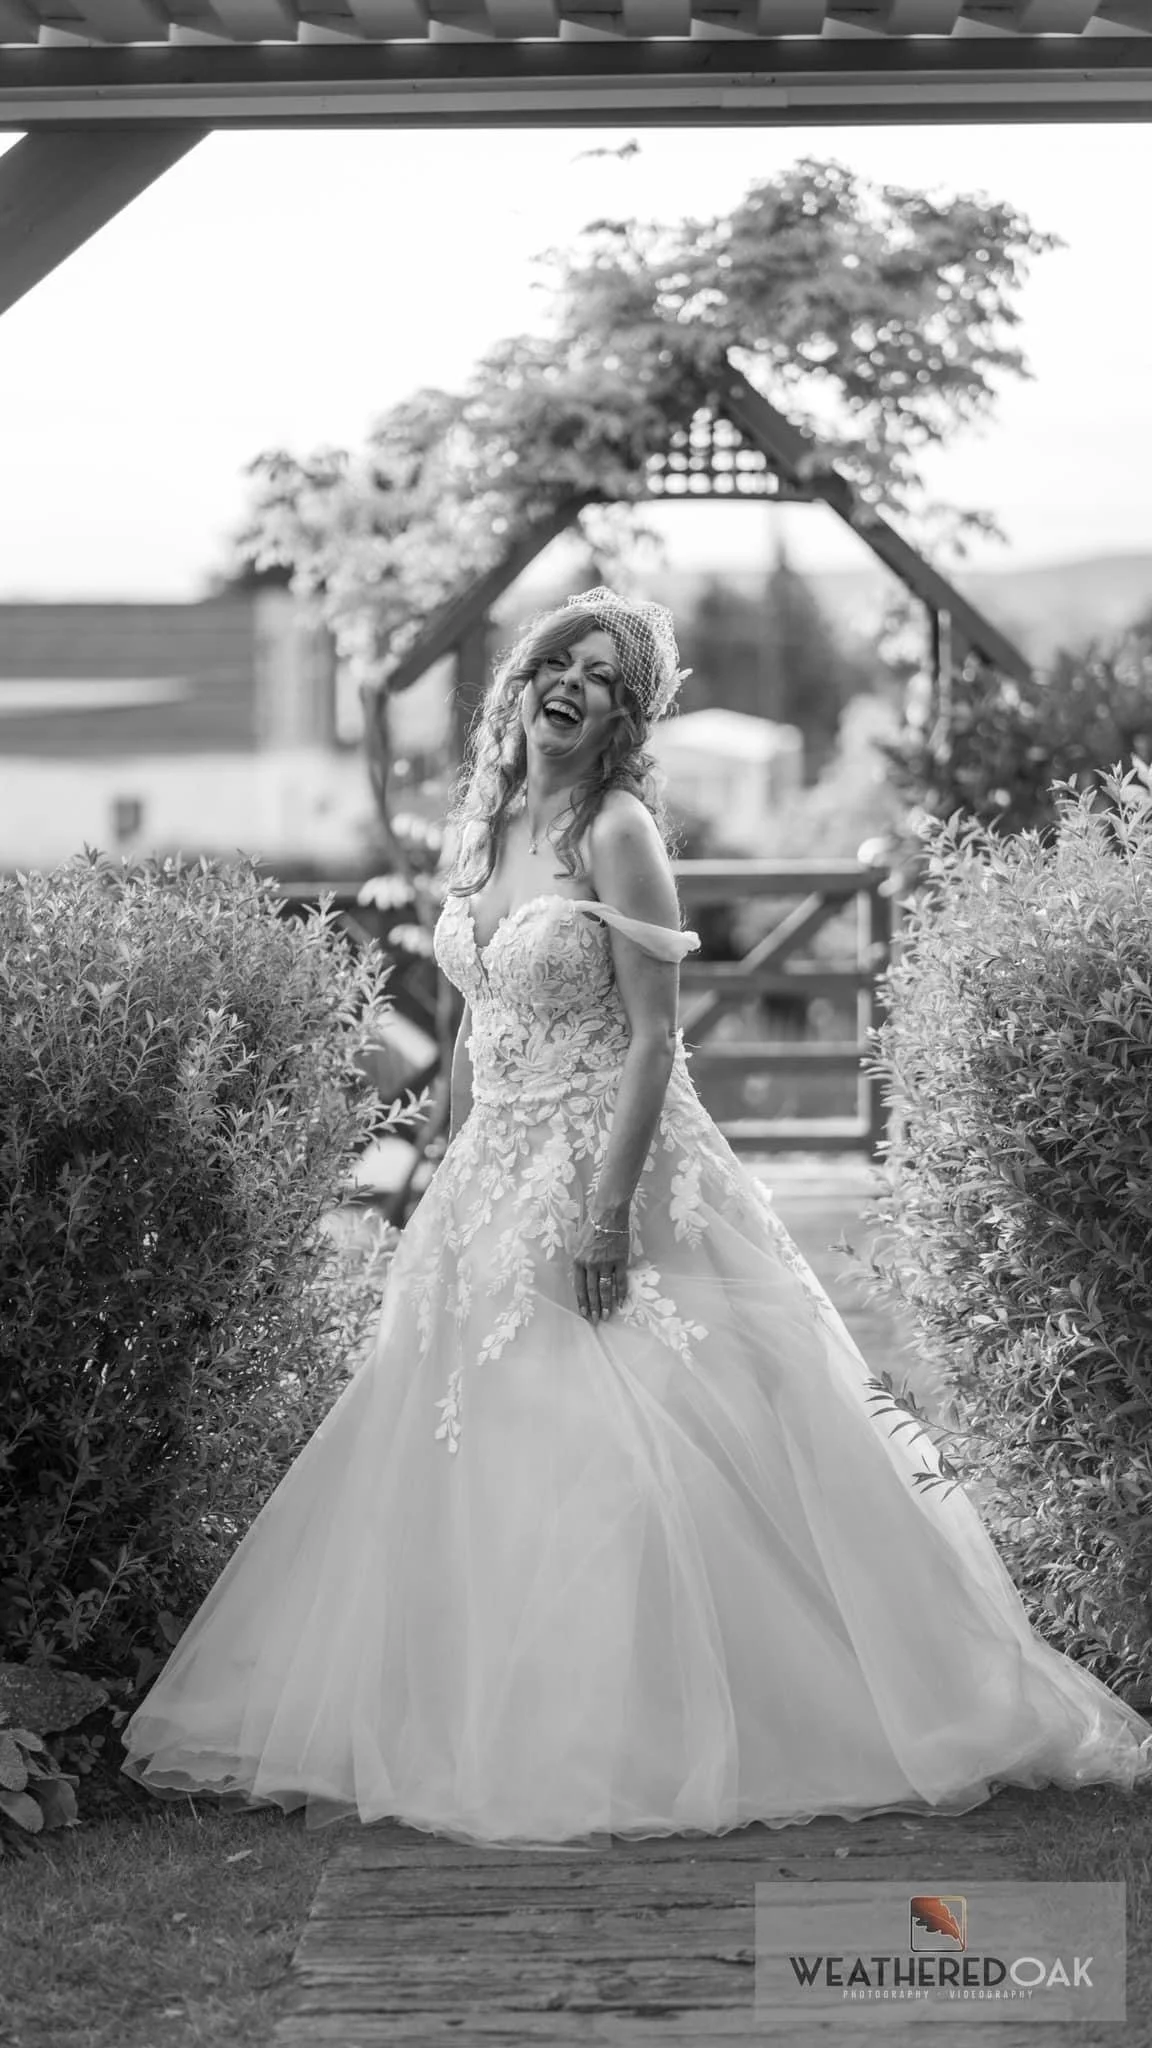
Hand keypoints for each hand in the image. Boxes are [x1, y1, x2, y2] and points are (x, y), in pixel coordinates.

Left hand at [573, 1201, 631, 1323]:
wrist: (607, 1214)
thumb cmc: (590, 1225)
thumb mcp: (575, 1241)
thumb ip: (575, 1257)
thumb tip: (577, 1271)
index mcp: (577, 1260)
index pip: (579, 1287)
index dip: (581, 1302)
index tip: (583, 1314)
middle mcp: (590, 1264)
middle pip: (591, 1291)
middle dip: (593, 1308)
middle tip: (595, 1321)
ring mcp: (605, 1263)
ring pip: (605, 1289)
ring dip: (605, 1304)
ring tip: (606, 1316)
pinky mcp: (619, 1260)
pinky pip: (620, 1281)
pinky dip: (621, 1293)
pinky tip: (621, 1303)